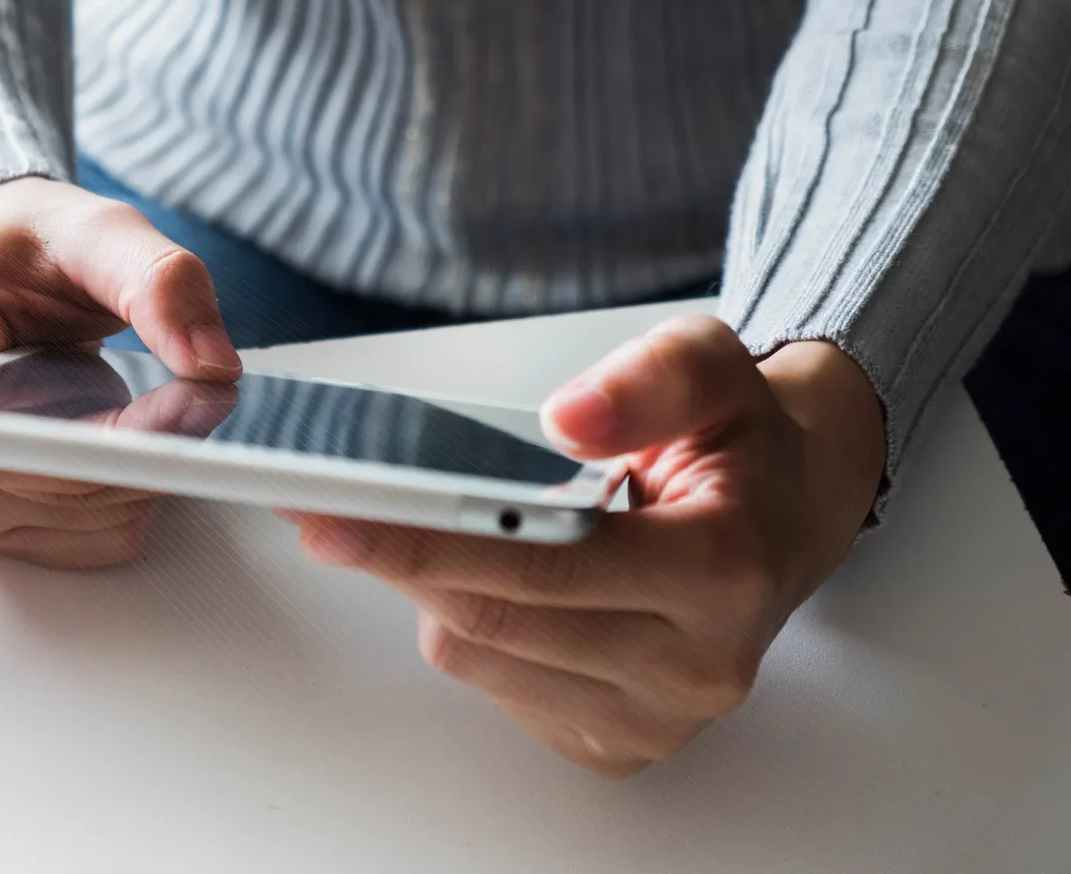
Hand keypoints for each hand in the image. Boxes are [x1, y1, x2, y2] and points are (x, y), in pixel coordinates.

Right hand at [0, 177, 241, 568]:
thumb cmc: (28, 246)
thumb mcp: (98, 230)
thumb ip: (158, 281)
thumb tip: (213, 364)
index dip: (78, 443)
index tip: (168, 420)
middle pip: (39, 488)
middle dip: (137, 452)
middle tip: (200, 397)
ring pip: (80, 520)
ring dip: (143, 474)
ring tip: (158, 404)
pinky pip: (94, 539)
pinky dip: (136, 496)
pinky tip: (136, 440)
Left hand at [291, 315, 884, 775]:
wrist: (792, 511)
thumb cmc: (740, 441)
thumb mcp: (715, 367)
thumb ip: (649, 380)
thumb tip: (568, 416)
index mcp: (722, 569)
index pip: (545, 562)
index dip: (430, 537)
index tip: (337, 512)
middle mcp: (695, 664)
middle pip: (495, 616)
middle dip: (399, 556)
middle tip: (320, 504)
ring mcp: (656, 718)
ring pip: (479, 655)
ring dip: (436, 586)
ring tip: (446, 522)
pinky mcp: (618, 744)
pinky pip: (494, 687)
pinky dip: (471, 626)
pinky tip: (494, 577)